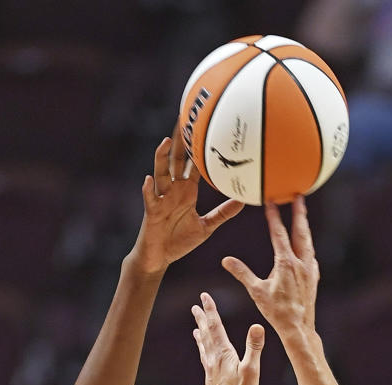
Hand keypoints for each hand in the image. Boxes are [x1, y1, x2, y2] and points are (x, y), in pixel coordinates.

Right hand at [134, 129, 243, 274]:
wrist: (160, 258)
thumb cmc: (179, 241)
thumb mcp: (206, 227)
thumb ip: (222, 213)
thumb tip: (243, 201)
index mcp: (187, 191)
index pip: (193, 164)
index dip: (198, 147)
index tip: (203, 127)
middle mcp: (173, 190)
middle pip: (176, 161)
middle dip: (179, 142)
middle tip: (183, 119)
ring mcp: (161, 199)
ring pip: (161, 174)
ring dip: (162, 158)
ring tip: (165, 142)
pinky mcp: (152, 212)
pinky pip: (150, 198)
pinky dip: (148, 189)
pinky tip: (148, 179)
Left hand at [192, 292, 263, 384]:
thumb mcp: (252, 371)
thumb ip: (254, 347)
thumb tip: (258, 325)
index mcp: (223, 354)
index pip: (215, 327)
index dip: (210, 310)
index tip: (204, 296)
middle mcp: (213, 360)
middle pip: (207, 334)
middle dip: (202, 318)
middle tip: (196, 305)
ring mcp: (210, 370)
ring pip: (204, 346)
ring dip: (200, 333)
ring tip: (195, 325)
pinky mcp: (211, 380)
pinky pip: (205, 359)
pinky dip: (202, 349)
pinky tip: (204, 352)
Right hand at [222, 197, 319, 340]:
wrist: (298, 327)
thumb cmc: (276, 311)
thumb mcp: (256, 291)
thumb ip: (242, 273)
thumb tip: (226, 260)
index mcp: (285, 262)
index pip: (278, 232)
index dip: (273, 216)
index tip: (271, 201)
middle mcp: (300, 262)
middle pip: (300, 230)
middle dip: (298, 212)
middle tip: (299, 197)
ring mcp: (309, 269)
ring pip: (308, 241)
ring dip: (304, 227)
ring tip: (302, 216)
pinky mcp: (313, 277)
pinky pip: (311, 256)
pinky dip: (307, 246)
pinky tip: (306, 247)